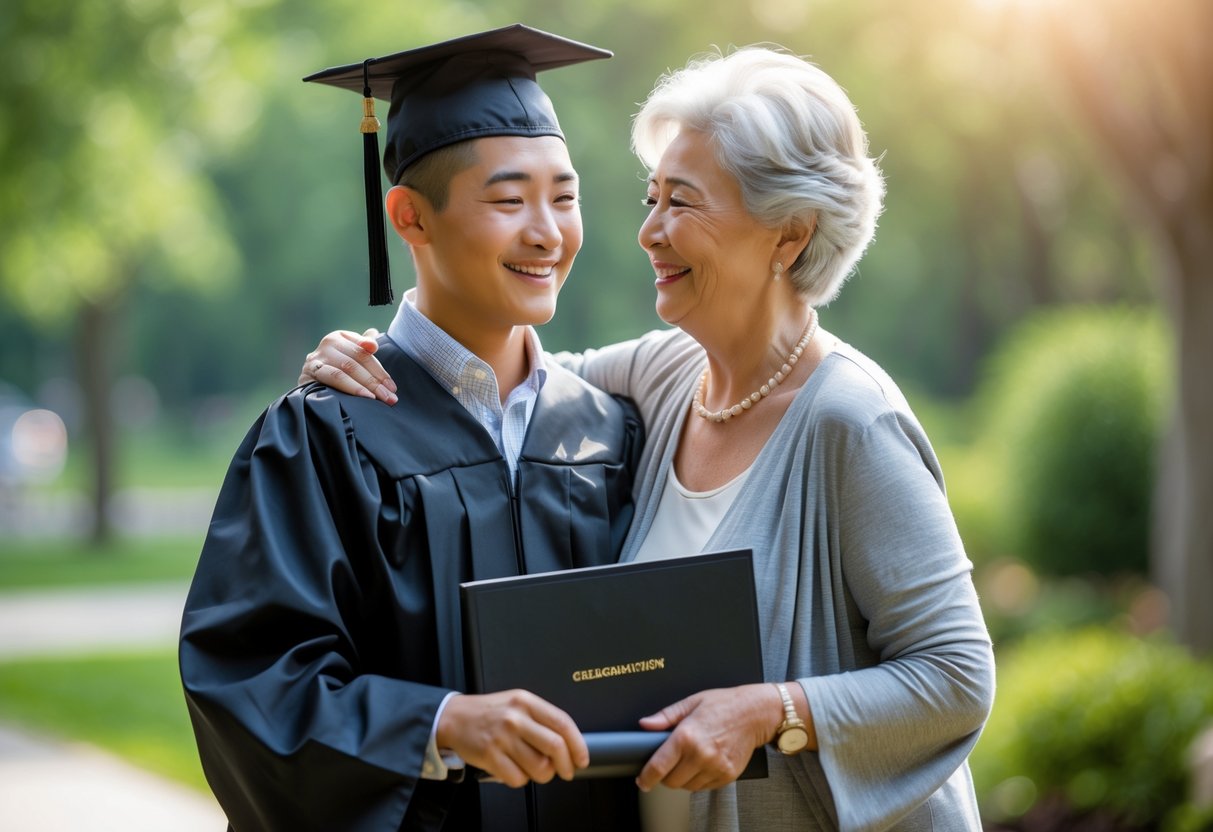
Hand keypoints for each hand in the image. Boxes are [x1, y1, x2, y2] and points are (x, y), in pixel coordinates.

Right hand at [299, 328, 397, 403]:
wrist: (308, 385)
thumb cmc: (335, 369)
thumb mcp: (350, 356)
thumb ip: (363, 347)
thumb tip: (374, 334)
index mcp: (340, 337)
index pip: (365, 353)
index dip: (380, 371)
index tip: (392, 387)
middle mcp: (327, 344)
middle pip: (357, 361)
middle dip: (376, 382)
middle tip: (390, 398)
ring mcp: (316, 357)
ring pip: (346, 369)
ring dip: (365, 386)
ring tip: (377, 399)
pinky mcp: (309, 372)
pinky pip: (332, 378)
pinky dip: (349, 387)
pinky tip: (363, 396)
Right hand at [437, 690, 588, 787]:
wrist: (455, 717)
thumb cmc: (490, 712)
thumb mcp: (517, 703)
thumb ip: (541, 719)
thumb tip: (568, 743)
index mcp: (526, 702)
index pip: (562, 723)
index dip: (578, 744)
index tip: (582, 758)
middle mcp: (515, 718)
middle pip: (555, 747)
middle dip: (566, 765)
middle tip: (566, 771)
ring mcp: (502, 738)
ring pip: (539, 767)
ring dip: (543, 774)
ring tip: (535, 768)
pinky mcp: (490, 756)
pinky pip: (518, 779)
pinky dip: (521, 779)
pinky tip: (515, 769)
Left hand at [635, 684, 783, 791]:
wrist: (755, 713)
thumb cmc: (724, 705)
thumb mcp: (691, 703)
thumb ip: (665, 716)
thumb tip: (645, 724)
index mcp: (687, 736)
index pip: (659, 766)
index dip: (646, 777)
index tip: (642, 781)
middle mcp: (701, 754)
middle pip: (671, 781)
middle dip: (666, 775)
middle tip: (670, 763)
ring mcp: (715, 767)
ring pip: (687, 787)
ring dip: (683, 779)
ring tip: (689, 760)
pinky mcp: (728, 775)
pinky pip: (705, 787)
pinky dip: (699, 780)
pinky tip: (703, 763)